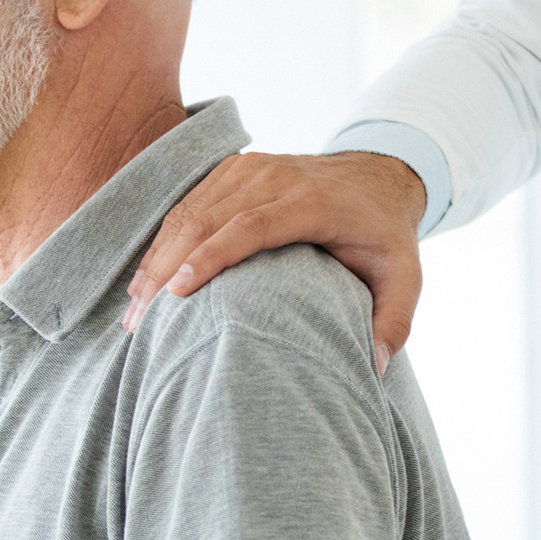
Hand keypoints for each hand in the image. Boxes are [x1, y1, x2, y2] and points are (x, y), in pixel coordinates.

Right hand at [123, 151, 425, 369]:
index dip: (211, 256)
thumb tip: (372, 369)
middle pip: (206, 218)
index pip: (251, 225)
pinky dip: (162, 241)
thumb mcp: (405, 277)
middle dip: (167, 268)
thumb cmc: (385, 235)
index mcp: (312, 202)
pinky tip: (146, 280)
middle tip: (140, 322)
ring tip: (135, 312)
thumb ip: (394, 323)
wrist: (378, 176)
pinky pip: (187, 203)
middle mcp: (274, 178)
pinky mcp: (232, 171)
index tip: (178, 292)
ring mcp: (249, 170)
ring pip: (188, 211)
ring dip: (156, 259)